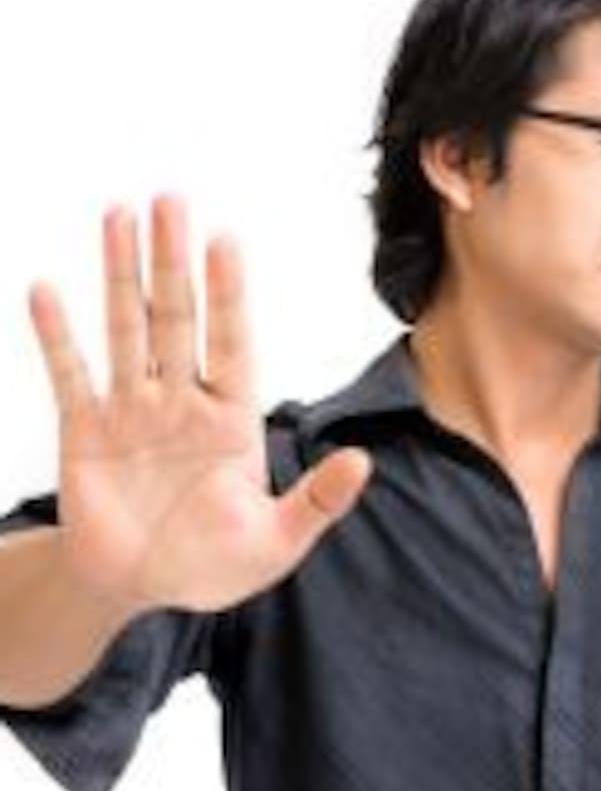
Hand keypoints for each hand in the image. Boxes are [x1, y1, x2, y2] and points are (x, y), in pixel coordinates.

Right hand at [26, 193, 371, 615]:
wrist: (140, 590)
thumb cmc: (214, 566)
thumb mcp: (276, 541)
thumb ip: (317, 501)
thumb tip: (363, 462)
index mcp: (232, 419)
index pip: (233, 341)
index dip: (228, 293)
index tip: (226, 240)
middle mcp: (182, 401)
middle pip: (178, 318)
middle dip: (173, 261)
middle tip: (171, 200)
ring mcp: (132, 411)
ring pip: (126, 329)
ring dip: (120, 275)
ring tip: (118, 216)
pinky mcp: (84, 431)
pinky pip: (70, 374)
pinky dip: (57, 335)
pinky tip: (47, 290)